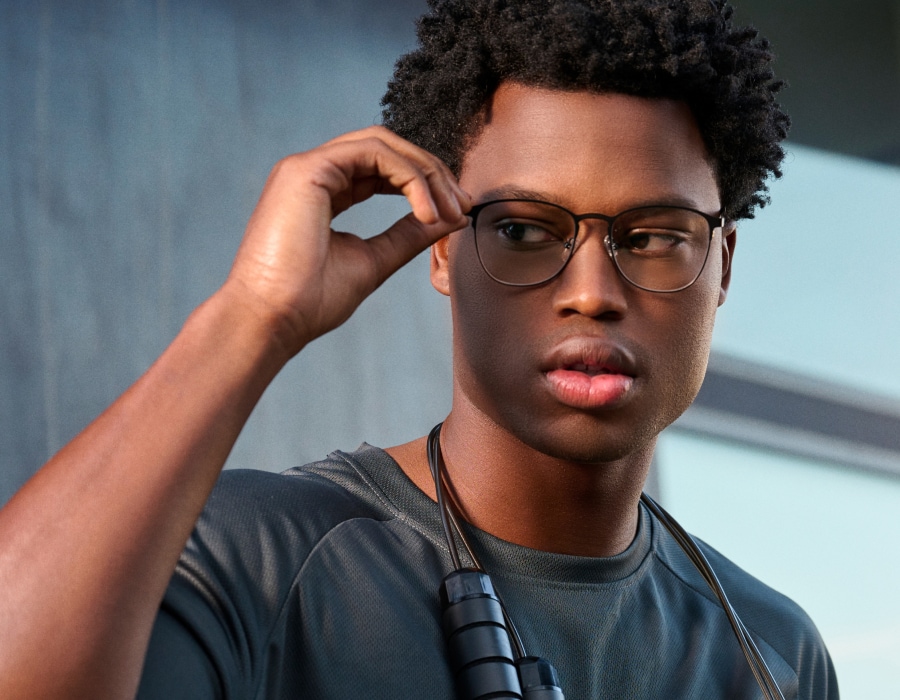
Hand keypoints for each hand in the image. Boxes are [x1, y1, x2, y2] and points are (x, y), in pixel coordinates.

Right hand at [223, 126, 470, 356]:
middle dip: (431, 172)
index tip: (456, 212)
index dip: (424, 183)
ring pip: (382, 144)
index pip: (383, 169)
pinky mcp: (307, 169)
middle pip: (386, 148)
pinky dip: (409, 177)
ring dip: (425, 173)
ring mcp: (307, 166)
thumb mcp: (375, 260)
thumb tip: (451, 218)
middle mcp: (315, 173)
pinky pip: (373, 153)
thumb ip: (410, 234)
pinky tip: (427, 211)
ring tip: (448, 210)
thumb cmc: (311, 301)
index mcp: (325, 192)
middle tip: (462, 204)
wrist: (273, 320)